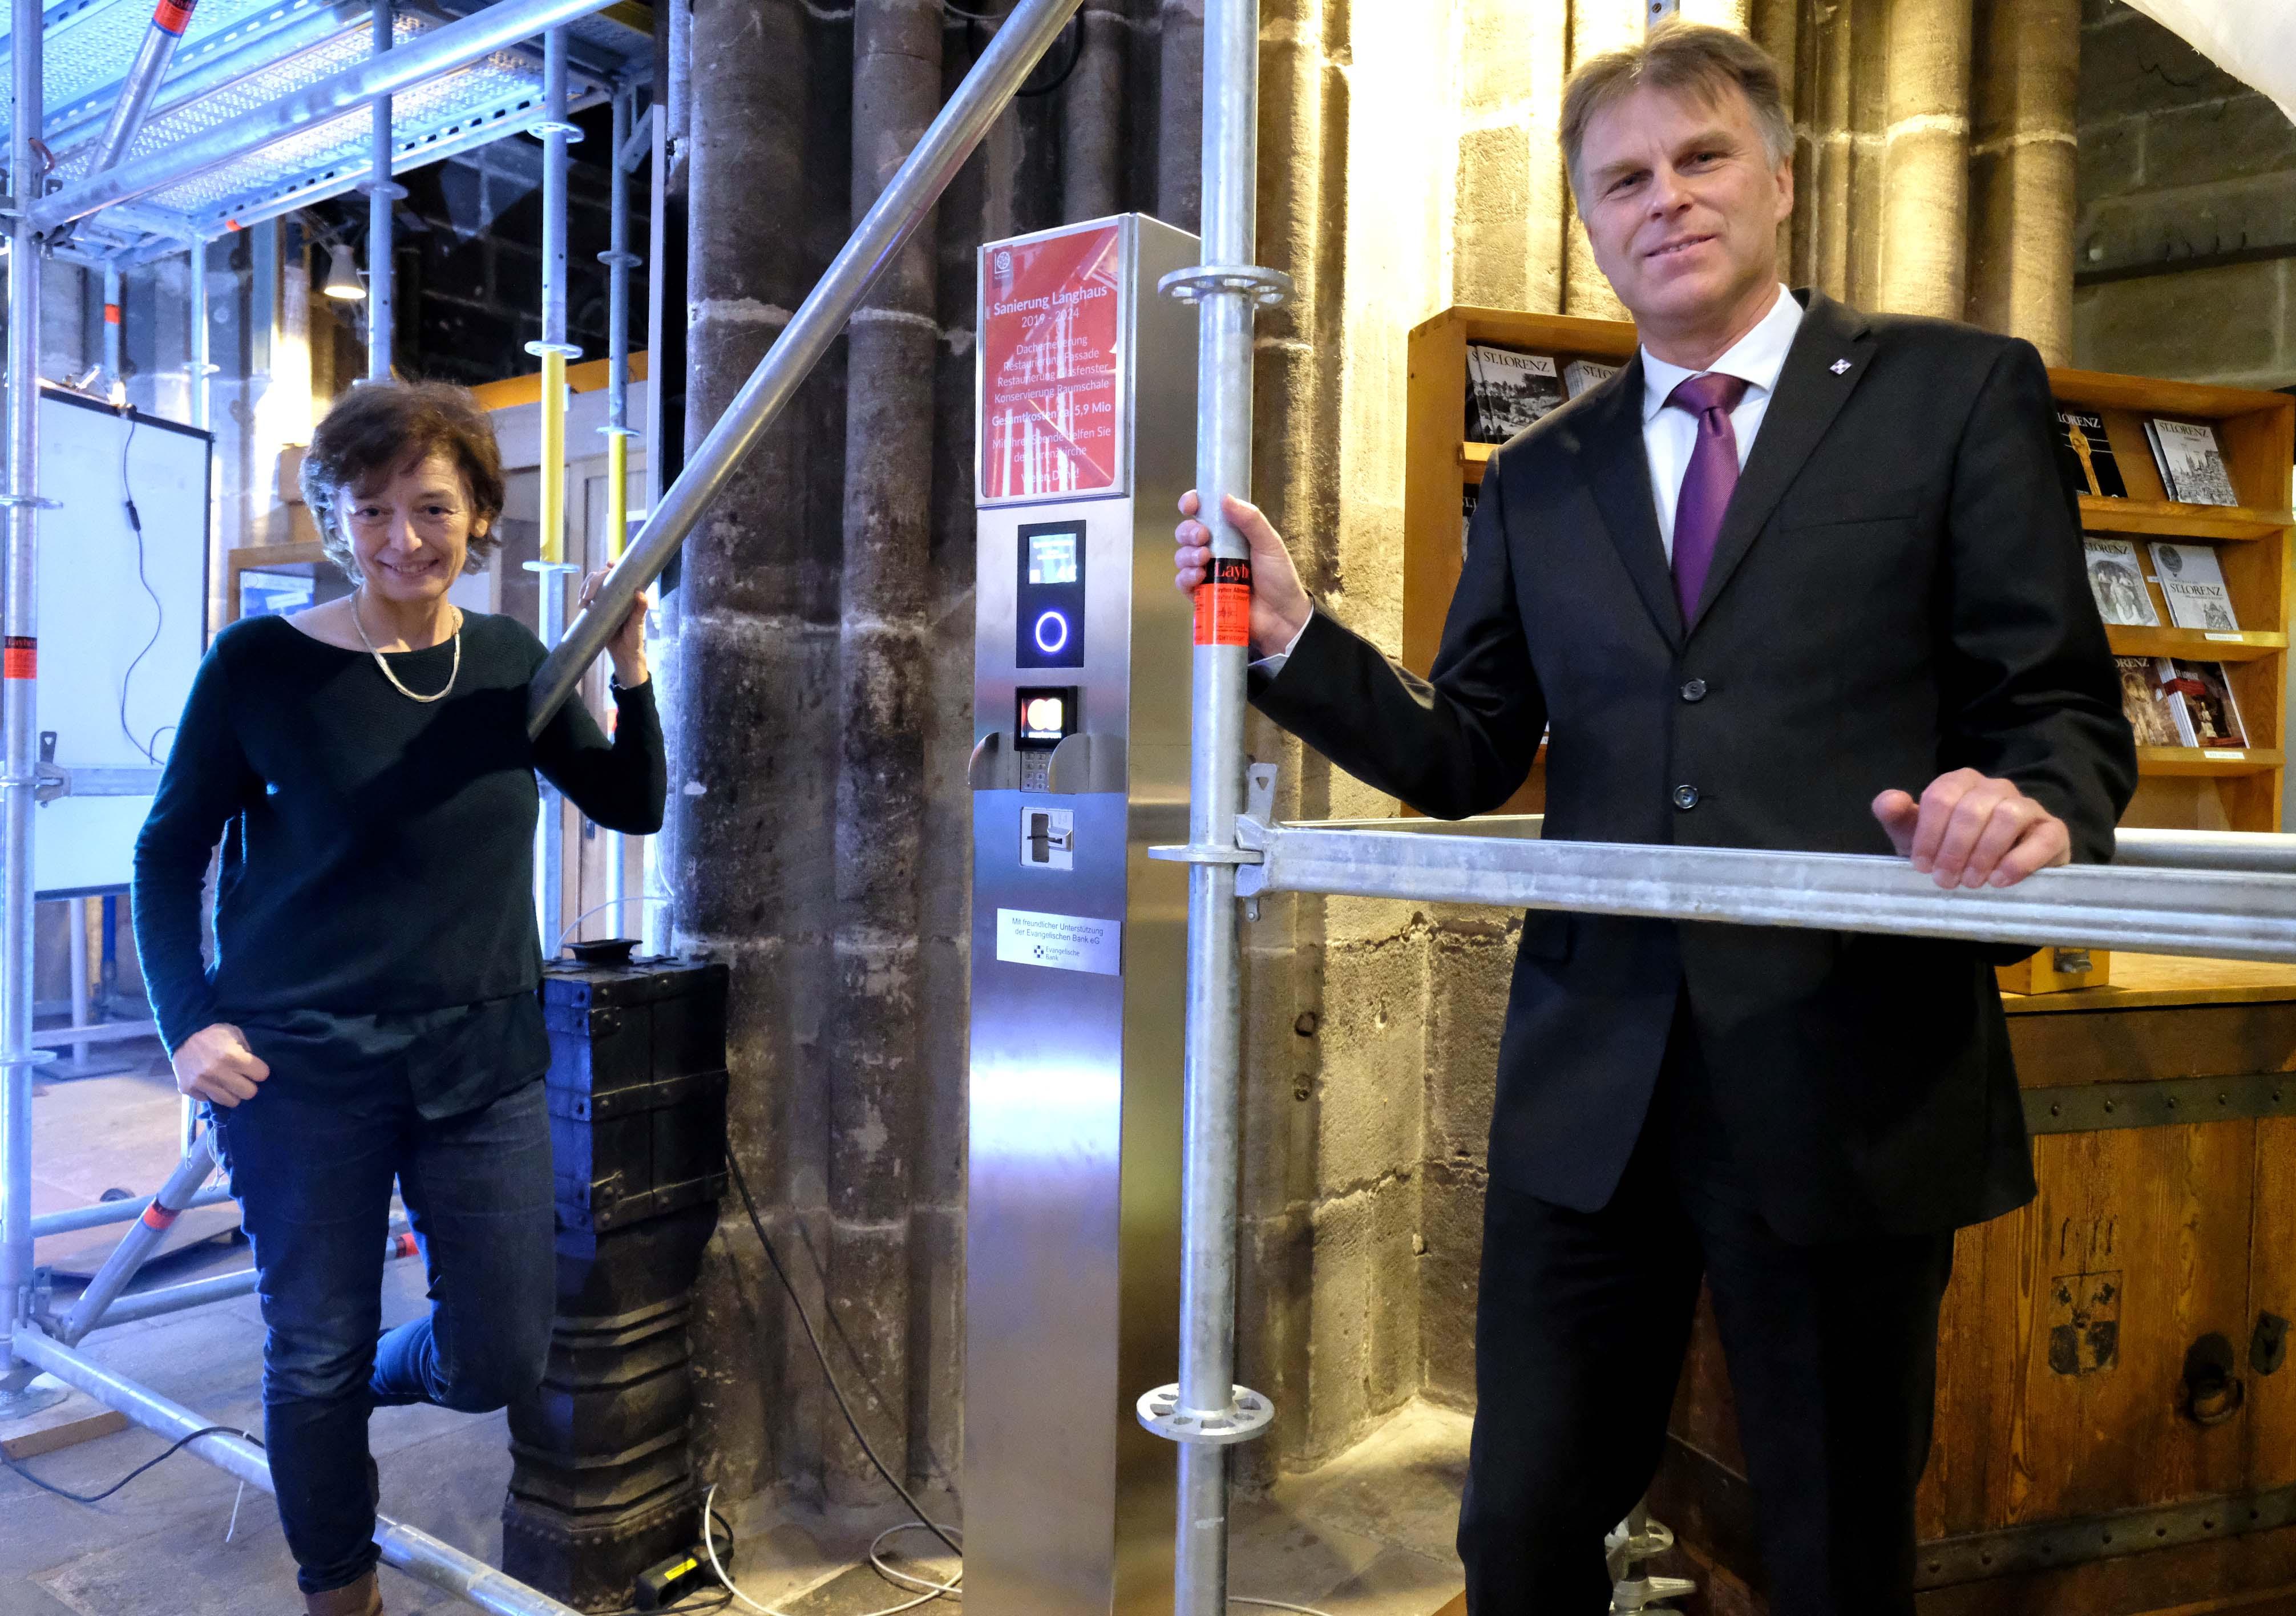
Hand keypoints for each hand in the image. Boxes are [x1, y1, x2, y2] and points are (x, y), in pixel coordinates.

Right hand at [170, 1023, 269, 1108]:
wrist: (180, 1035)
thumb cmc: (212, 1033)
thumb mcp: (236, 1034)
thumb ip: (247, 1052)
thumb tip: (255, 1069)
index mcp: (233, 1057)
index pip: (261, 1075)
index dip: (260, 1071)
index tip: (255, 1069)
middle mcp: (217, 1072)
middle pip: (248, 1093)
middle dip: (248, 1086)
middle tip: (242, 1079)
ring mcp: (201, 1083)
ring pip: (230, 1102)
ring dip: (231, 1093)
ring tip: (226, 1083)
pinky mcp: (188, 1089)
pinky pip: (208, 1100)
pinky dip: (210, 1093)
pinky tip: (209, 1082)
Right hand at [580, 568, 648, 687]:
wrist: (624, 654)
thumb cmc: (634, 637)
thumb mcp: (638, 623)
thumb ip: (640, 608)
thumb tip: (640, 593)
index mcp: (629, 595)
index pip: (621, 574)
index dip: (615, 566)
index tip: (608, 564)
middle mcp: (617, 594)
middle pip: (603, 577)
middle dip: (593, 580)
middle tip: (587, 595)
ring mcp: (607, 600)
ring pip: (594, 585)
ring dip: (586, 588)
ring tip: (583, 601)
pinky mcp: (598, 608)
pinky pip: (589, 597)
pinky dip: (583, 596)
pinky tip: (581, 603)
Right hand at [1173, 491, 1312, 657]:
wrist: (1282, 617)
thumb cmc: (1279, 578)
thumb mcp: (1269, 544)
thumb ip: (1251, 520)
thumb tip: (1225, 497)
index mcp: (1230, 533)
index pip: (1204, 513)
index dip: (1192, 504)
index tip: (1191, 504)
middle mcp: (1215, 550)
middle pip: (1187, 533)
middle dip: (1188, 531)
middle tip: (1202, 537)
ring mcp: (1207, 573)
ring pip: (1182, 556)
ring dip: (1187, 554)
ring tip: (1204, 559)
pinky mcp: (1202, 595)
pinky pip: (1183, 583)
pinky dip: (1185, 577)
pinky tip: (1198, 577)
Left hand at [1872, 769, 2070, 888]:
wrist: (1993, 877)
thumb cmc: (1949, 852)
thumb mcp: (1915, 838)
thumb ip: (1897, 818)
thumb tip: (1889, 802)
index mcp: (1960, 783)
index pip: (1941, 797)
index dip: (1928, 834)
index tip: (1922, 866)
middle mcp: (1994, 788)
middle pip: (1971, 809)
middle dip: (1954, 849)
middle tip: (1945, 881)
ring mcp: (2027, 806)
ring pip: (2007, 816)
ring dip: (1984, 853)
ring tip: (1972, 882)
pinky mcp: (2053, 830)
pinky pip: (2043, 837)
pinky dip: (2020, 860)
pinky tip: (2000, 880)